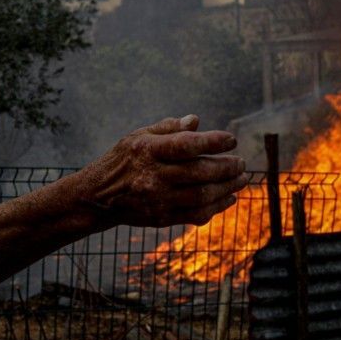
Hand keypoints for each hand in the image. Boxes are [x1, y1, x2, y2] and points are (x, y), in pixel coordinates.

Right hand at [79, 114, 249, 227]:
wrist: (98, 197)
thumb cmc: (122, 160)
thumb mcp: (138, 136)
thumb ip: (168, 128)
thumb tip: (196, 121)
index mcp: (147, 150)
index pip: (186, 145)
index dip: (212, 142)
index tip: (231, 139)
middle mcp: (153, 176)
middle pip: (199, 173)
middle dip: (227, 168)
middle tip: (242, 163)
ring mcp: (158, 200)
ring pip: (201, 196)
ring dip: (227, 188)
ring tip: (241, 179)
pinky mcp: (162, 218)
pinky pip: (195, 215)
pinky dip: (216, 207)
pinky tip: (228, 198)